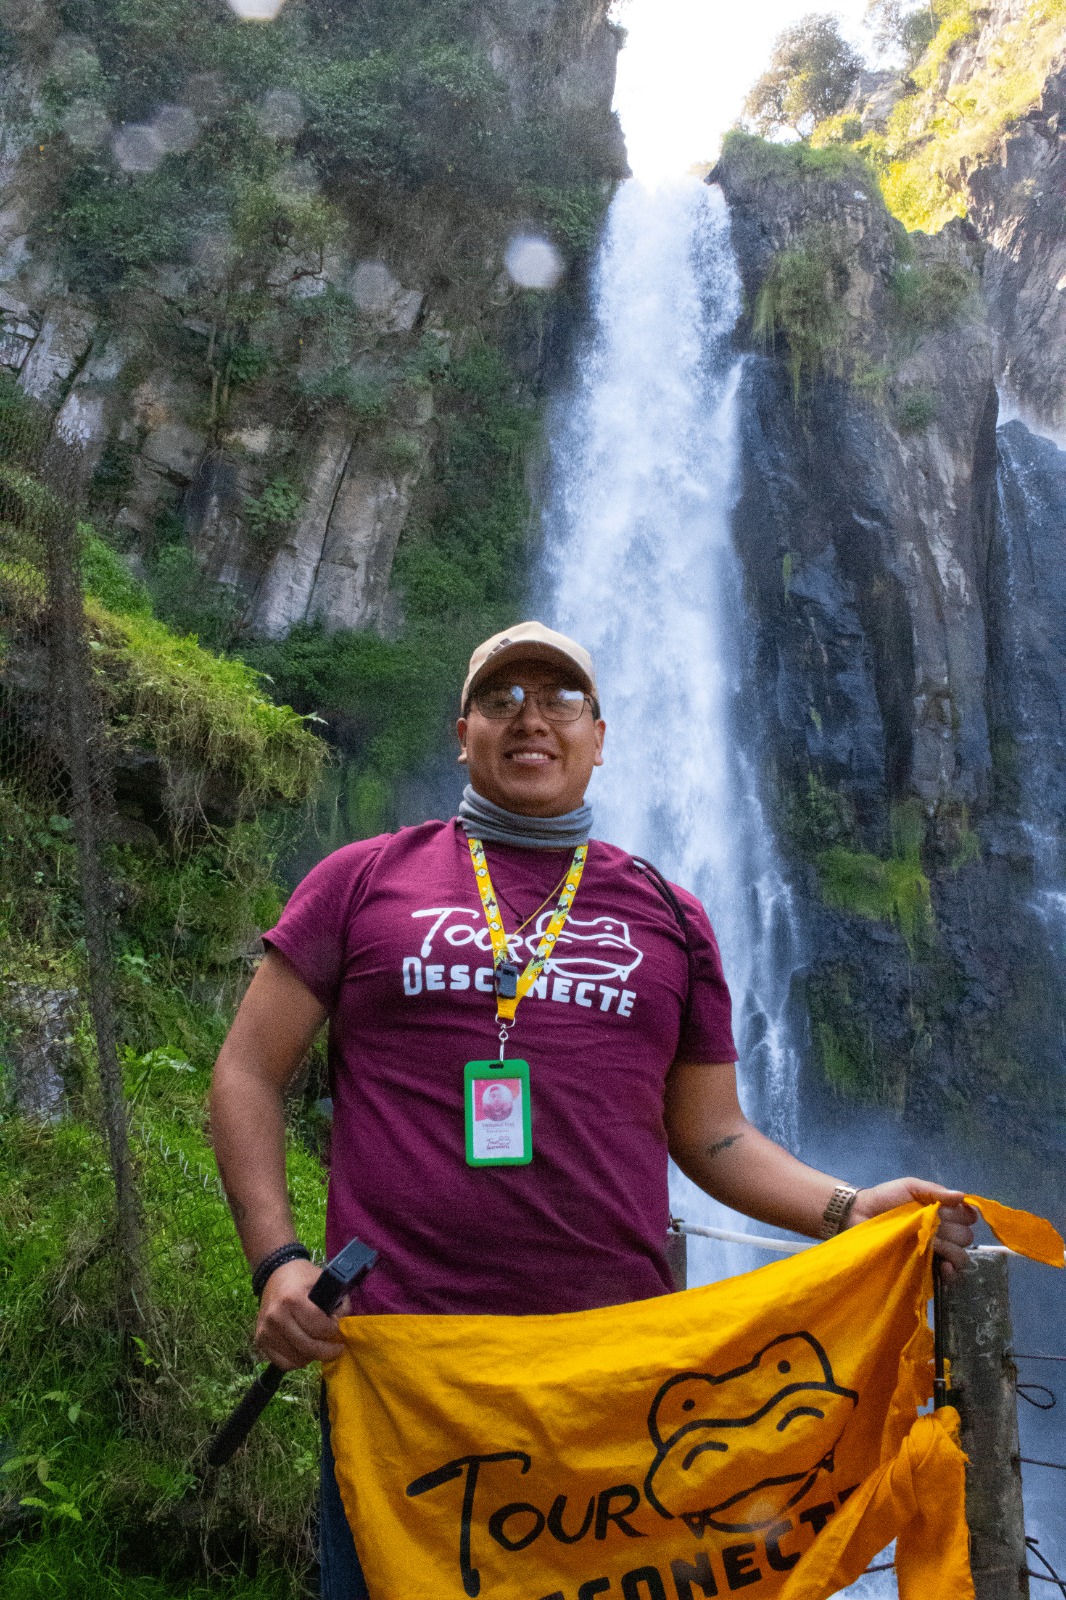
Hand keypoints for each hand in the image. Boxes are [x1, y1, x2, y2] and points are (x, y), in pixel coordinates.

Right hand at [255, 1258, 345, 1369]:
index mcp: (292, 1300)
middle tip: (337, 1348)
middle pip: (308, 1348)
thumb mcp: (323, 1281)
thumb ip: (338, 1301)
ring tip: (319, 1345)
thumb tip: (344, 1323)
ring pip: (297, 1359)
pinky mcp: (260, 1341)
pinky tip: (304, 1350)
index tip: (338, 1327)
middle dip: (328, 1351)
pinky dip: (297, 1361)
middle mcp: (276, 1317)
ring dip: (313, 1356)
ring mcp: (266, 1331)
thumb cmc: (302, 1278)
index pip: (319, 1327)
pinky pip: (283, 1363)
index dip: (334, 1331)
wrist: (274, 1274)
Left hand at [846, 1178, 977, 1280]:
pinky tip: (944, 1266)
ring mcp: (935, 1251)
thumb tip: (962, 1196)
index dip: (964, 1215)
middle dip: (955, 1232)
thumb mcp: (909, 1187)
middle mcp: (943, 1232)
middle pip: (966, 1237)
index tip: (951, 1212)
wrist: (860, 1215)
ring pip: (961, 1255)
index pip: (968, 1217)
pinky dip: (951, 1272)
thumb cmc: (885, 1198)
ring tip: (935, 1245)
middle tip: (936, 1228)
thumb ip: (934, 1190)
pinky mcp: (925, 1267)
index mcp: (942, 1212)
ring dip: (953, 1251)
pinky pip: (949, 1275)